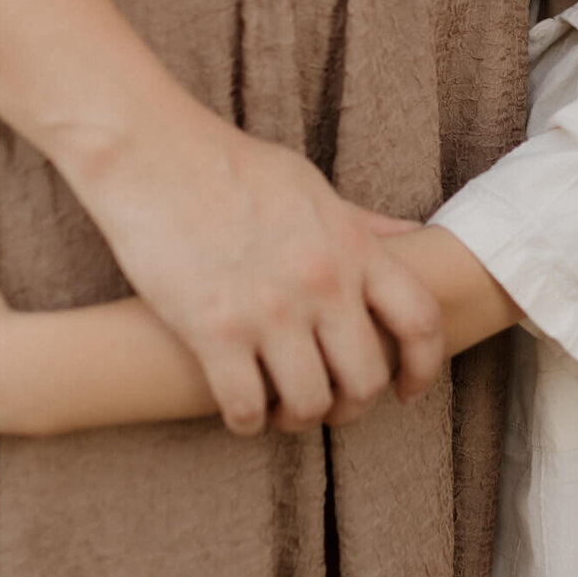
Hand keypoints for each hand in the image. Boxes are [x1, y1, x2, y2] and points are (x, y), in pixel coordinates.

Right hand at [66, 102, 444, 435]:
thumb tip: (413, 236)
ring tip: (280, 408)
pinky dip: (246, 421)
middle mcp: (321, 282)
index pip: (419, 320)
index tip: (407, 391)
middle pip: (366, 378)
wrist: (153, 154)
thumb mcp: (312, 186)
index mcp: (352, 246)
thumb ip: (362, 224)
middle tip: (329, 404)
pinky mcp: (213, 332)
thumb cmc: (232, 166)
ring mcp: (269, 310)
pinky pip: (245, 408)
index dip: (424, 368)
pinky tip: (239, 410)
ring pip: (309, 403)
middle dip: (353, 405)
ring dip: (298, 417)